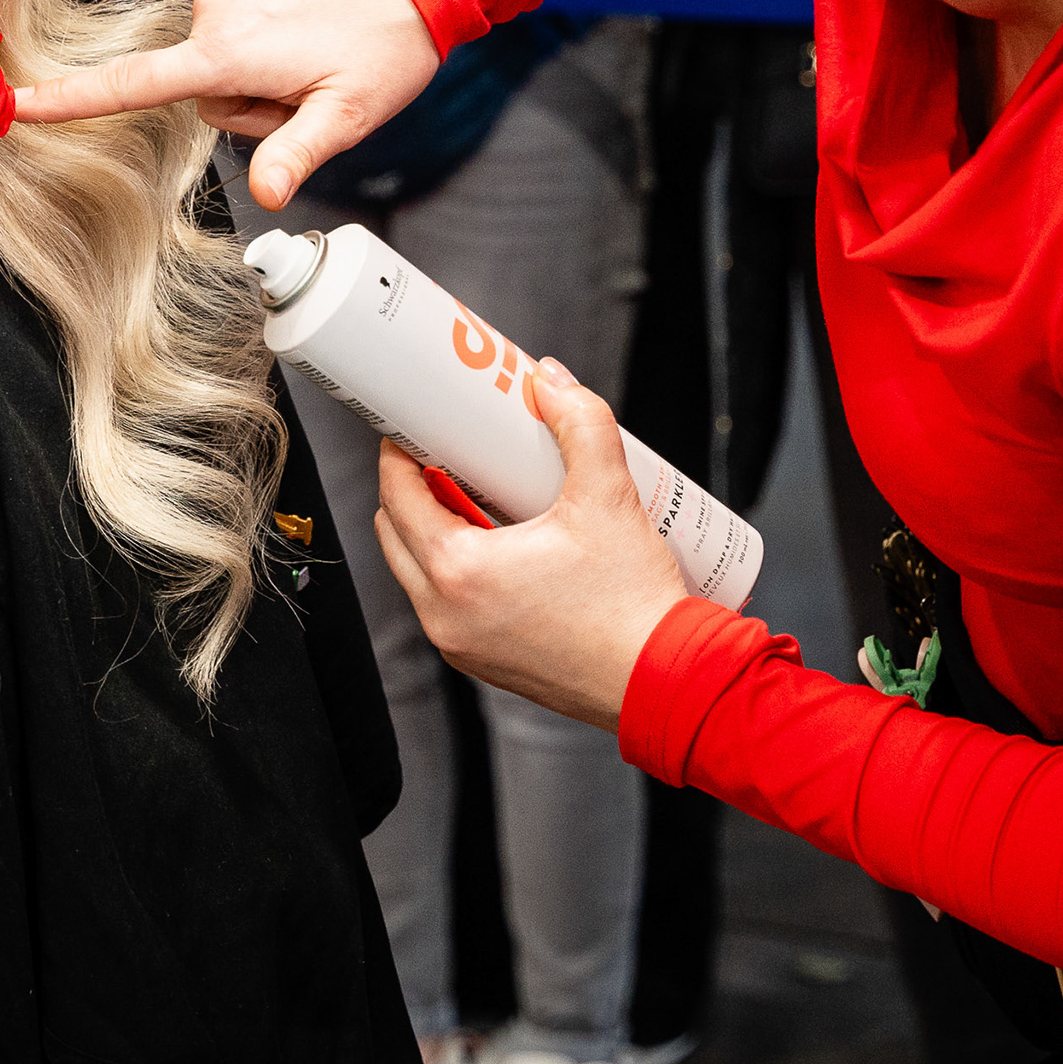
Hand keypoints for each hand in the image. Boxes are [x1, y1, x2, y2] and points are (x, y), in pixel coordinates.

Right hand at [8, 0, 441, 206]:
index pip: (132, 84)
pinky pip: (235, 10)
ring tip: (314, 46)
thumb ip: (296, 154)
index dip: (69, 100)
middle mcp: (215, 9)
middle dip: (246, 99)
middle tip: (307, 85)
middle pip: (197, 85)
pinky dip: (266, 22)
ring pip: (216, 50)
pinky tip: (309, 14)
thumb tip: (268, 195)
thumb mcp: (348, 114)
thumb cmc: (387, 41)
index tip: (16, 106)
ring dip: (257, 60)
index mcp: (229, 52)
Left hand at [370, 359, 687, 731]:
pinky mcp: (486, 663)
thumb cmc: (634, 605)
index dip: (399, 453)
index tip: (415, 427)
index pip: (397, 497)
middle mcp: (445, 616)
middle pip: (396, 535)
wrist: (667, 681)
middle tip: (448, 456)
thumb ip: (581, 424)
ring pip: (419, 574)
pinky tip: (501, 547)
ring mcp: (462, 646)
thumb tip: (550, 382)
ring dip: (434, 532)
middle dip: (412, 490)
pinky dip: (458, 571)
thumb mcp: (608, 496)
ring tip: (479, 496)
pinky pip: (449, 606)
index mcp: (458, 571)